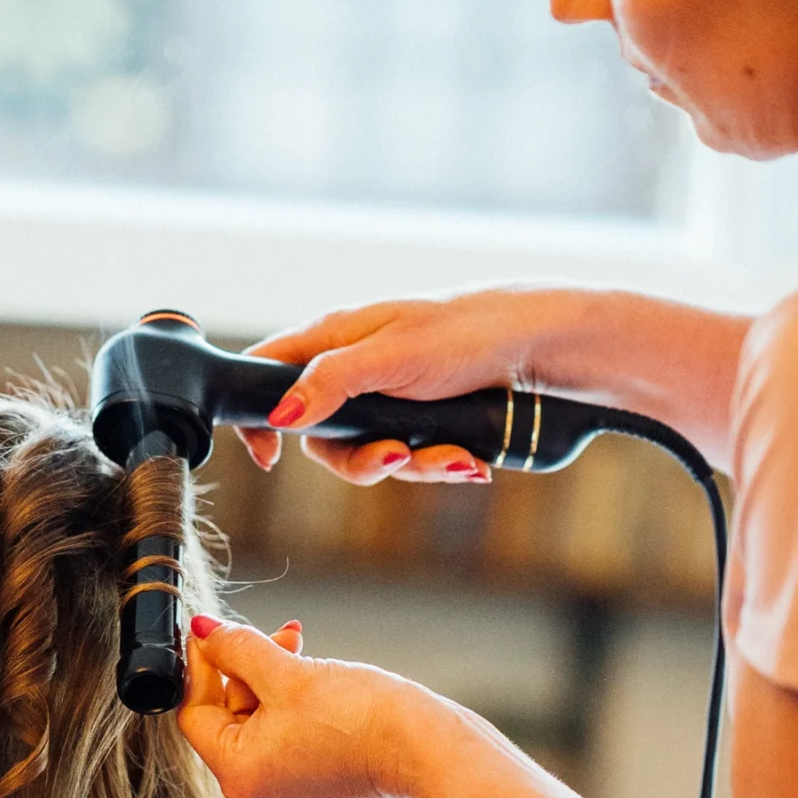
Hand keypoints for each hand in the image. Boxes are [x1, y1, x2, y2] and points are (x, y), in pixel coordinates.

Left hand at [180, 614, 430, 797]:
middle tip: (277, 636)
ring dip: (273, 680)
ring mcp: (285, 793)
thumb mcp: (288, 673)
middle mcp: (256, 795)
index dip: (202, 666)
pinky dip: (291, 705)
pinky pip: (284, 737)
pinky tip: (315, 677)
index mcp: (239, 776)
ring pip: (258, 723)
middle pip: (228, 718)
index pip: (196, 714)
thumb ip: (237, 648)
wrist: (427, 748)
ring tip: (301, 649)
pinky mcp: (313, 785)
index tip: (211, 631)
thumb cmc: (362, 718)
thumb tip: (202, 630)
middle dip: (248, 670)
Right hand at [243, 290, 559, 484]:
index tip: (268, 456)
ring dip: (412, 466)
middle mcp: (352, 370)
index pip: (267, 372)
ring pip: (368, 456)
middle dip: (360, 460)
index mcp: (332, 338)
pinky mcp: (418, 422)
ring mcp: (385, 400)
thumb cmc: (465, 331)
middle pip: (320, 437)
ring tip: (453, 456)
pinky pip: (409, 460)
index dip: (258, 417)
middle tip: (393, 456)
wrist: (539, 347)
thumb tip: (280, 416)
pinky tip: (469, 460)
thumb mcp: (391, 356)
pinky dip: (438, 465)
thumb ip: (330, 383)